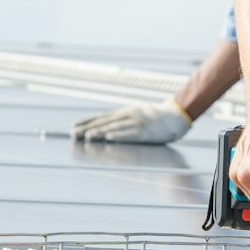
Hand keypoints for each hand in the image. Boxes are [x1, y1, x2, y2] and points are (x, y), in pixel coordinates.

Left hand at [71, 99, 191, 144]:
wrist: (176, 116)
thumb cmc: (155, 118)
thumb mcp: (136, 113)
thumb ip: (122, 119)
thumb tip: (105, 127)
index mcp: (125, 112)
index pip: (102, 116)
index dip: (87, 121)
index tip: (74, 125)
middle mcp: (128, 115)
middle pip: (106, 122)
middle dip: (89, 127)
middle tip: (74, 133)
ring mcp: (137, 122)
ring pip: (116, 127)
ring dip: (101, 132)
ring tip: (88, 136)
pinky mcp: (146, 131)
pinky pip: (130, 134)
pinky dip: (119, 136)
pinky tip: (109, 138)